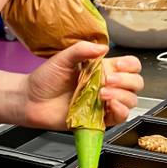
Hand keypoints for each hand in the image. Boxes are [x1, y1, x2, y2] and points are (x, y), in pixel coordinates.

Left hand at [22, 42, 143, 129]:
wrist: (30, 99)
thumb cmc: (45, 79)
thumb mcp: (62, 58)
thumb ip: (81, 50)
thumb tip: (103, 47)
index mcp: (102, 69)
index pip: (130, 66)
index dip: (130, 66)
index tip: (119, 66)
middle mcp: (107, 85)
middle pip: (135, 83)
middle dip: (127, 81)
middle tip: (108, 80)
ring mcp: (104, 103)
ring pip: (131, 101)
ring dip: (122, 96)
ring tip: (102, 93)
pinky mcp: (99, 119)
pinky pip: (120, 117)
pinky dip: (120, 110)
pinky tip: (109, 104)